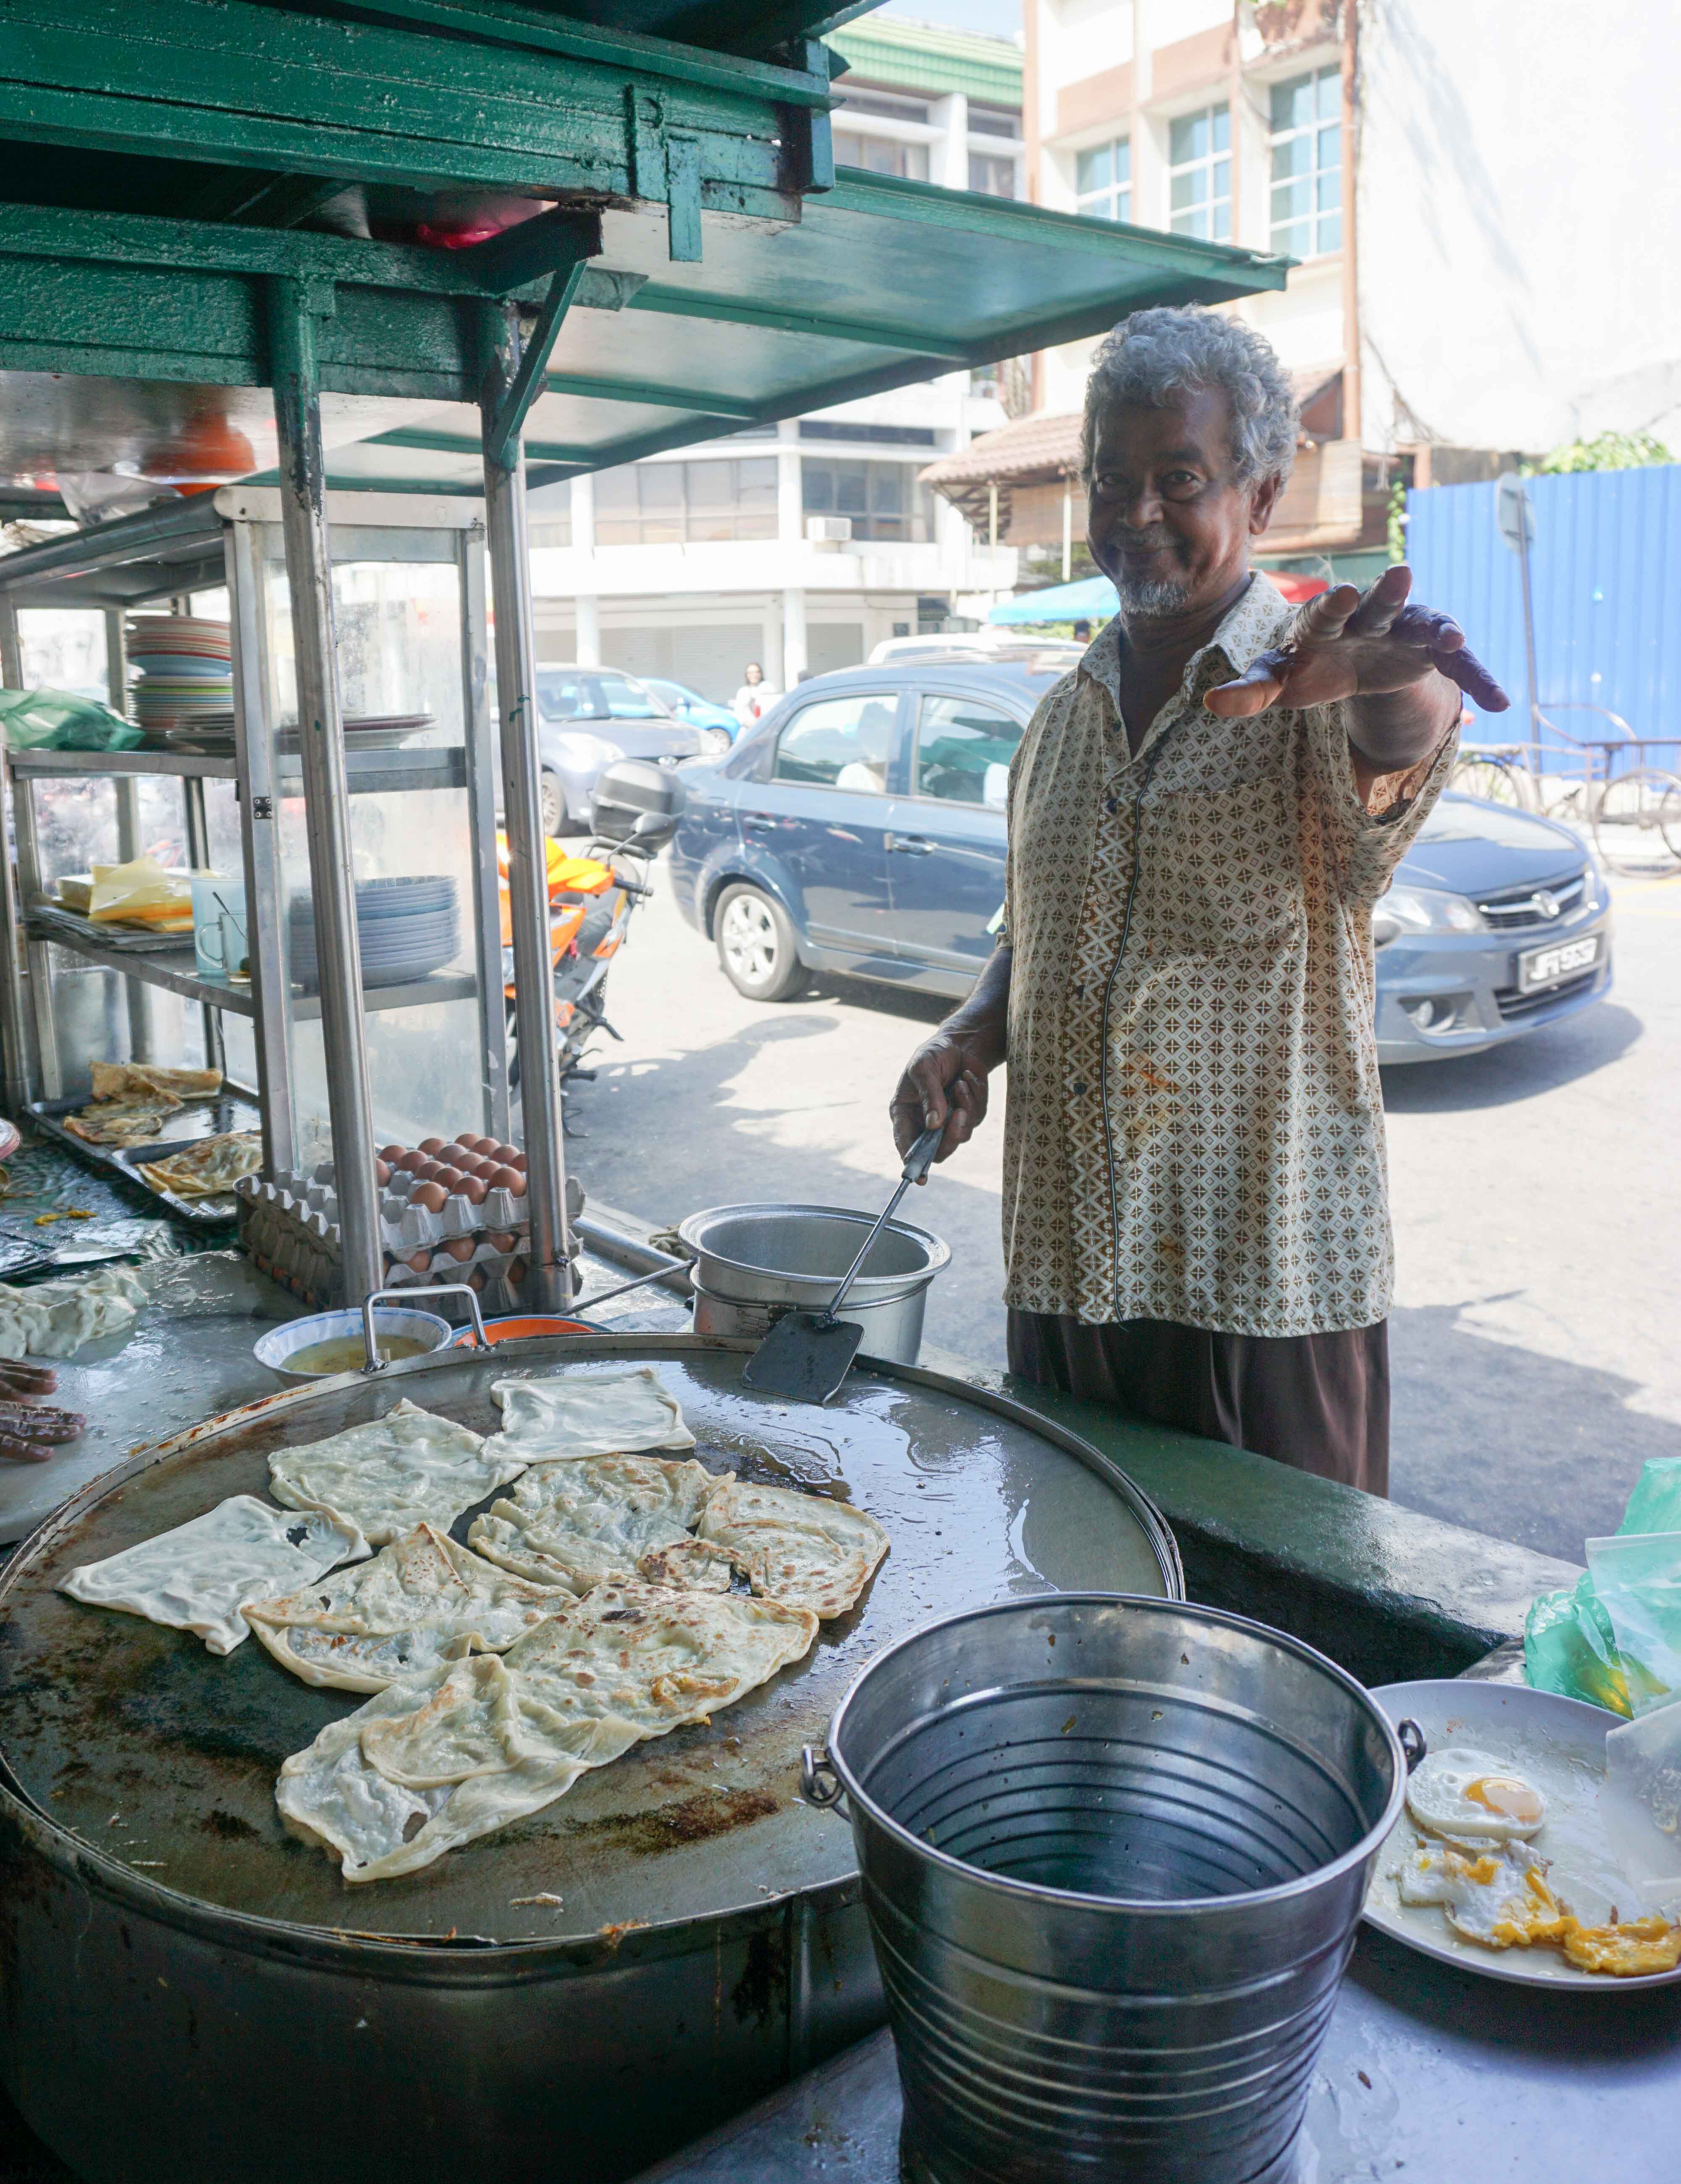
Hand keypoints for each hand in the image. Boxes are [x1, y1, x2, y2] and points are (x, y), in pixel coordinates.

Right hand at [890, 1032, 989, 1172]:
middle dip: (950, 1137)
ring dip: (964, 1107)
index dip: (912, 1163)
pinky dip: (974, 1097)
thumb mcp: (924, 1068)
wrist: (961, 1043)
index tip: (920, 1178)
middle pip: (937, 1151)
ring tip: (961, 1082)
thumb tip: (934, 1125)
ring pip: (960, 1135)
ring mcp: (948, 1122)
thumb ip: (929, 1096)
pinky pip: (975, 1118)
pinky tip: (968, 1078)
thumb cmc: (934, 1054)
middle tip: (958, 1114)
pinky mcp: (968, 1116)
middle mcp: (925, 1123)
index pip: (906, 1145)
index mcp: (905, 1113)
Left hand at [1205, 564, 1509, 716]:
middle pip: (1378, 604)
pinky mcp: (1430, 654)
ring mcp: (1404, 633)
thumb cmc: (1306, 667)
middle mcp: (1368, 619)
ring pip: (1423, 625)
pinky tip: (1500, 702)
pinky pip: (1457, 667)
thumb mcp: (1278, 682)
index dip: (1332, 604)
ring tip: (1453, 638)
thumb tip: (1210, 703)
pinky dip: (1477, 680)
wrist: (1345, 666)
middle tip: (1400, 573)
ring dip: (1438, 629)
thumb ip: (1250, 690)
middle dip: (1388, 593)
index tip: (1338, 592)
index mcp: (1326, 622)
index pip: (1325, 611)